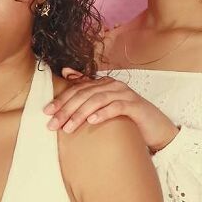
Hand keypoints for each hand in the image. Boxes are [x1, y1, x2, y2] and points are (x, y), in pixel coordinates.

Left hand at [44, 68, 178, 151]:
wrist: (156, 129)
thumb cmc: (127, 119)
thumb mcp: (105, 106)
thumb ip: (88, 90)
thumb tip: (66, 72)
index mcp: (104, 83)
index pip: (78, 89)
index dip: (61, 100)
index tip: (46, 112)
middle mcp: (114, 85)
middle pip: (85, 94)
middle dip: (66, 109)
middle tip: (53, 124)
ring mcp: (125, 94)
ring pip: (97, 100)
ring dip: (80, 114)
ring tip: (68, 128)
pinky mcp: (135, 106)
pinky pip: (116, 107)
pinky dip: (103, 113)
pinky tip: (92, 122)